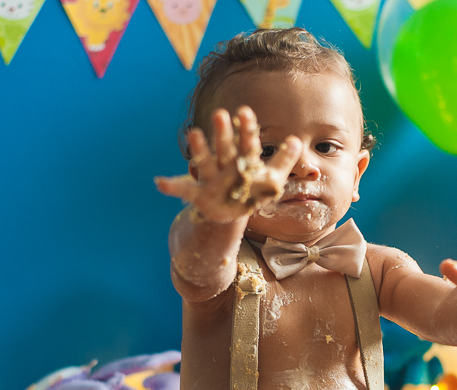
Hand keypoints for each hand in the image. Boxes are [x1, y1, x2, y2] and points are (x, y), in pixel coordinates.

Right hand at [155, 106, 302, 223]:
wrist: (233, 212)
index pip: (247, 143)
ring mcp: (211, 179)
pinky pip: (184, 190)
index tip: (245, 111)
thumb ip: (284, 160)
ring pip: (205, 163)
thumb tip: (297, 139)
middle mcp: (226, 166)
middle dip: (223, 134)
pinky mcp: (199, 194)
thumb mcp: (272, 179)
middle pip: (225, 149)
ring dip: (200, 149)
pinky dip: (172, 186)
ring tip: (193, 133)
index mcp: (244, 161)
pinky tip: (159, 182)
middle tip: (221, 114)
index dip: (247, 129)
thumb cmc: (253, 191)